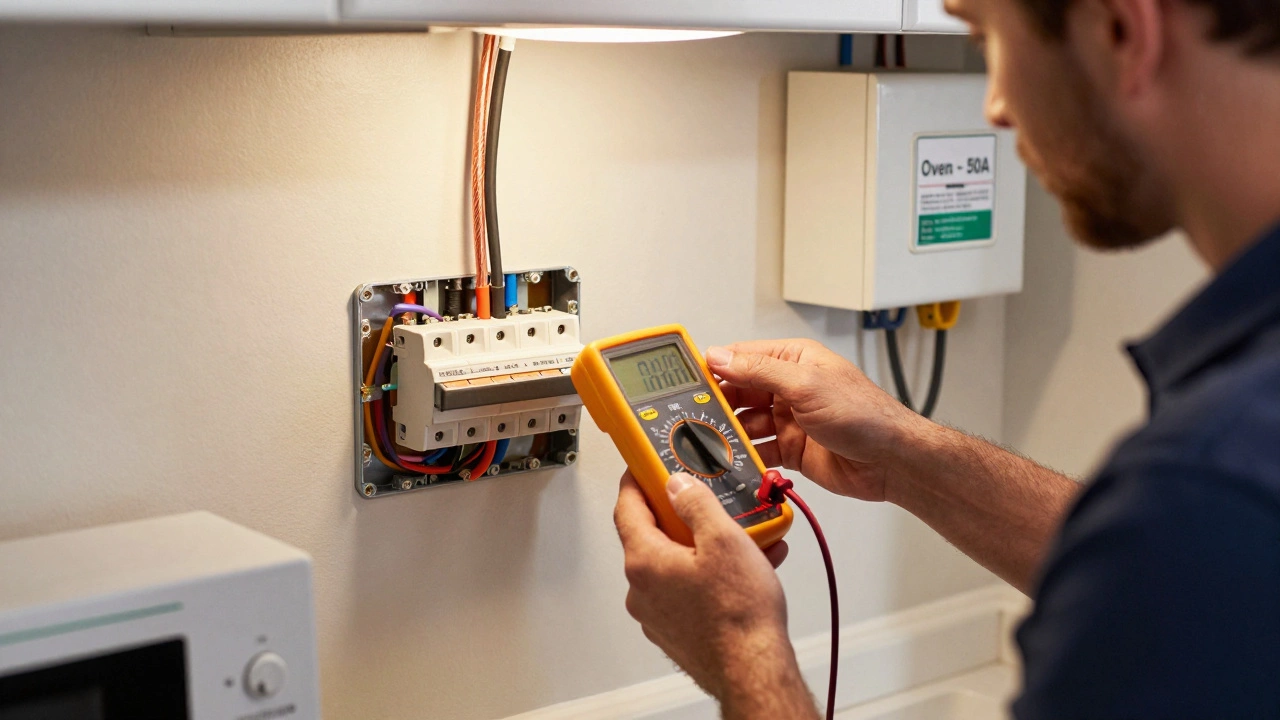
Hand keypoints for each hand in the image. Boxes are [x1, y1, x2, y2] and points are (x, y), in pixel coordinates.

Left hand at [614, 471, 812, 715]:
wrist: (754, 671)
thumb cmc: (738, 615)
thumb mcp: (724, 539)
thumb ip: (696, 503)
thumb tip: (678, 485)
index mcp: (645, 561)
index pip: (626, 508)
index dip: (636, 481)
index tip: (643, 468)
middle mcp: (642, 589)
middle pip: (651, 536)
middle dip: (680, 515)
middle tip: (703, 503)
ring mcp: (656, 614)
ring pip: (673, 564)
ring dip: (700, 547)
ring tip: (739, 542)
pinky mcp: (676, 631)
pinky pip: (685, 590)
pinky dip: (707, 575)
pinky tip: (740, 572)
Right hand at [706, 339, 918, 501]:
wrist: (892, 461)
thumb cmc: (866, 415)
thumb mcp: (806, 385)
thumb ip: (760, 371)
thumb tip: (721, 357)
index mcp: (793, 360)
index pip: (742, 358)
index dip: (715, 368)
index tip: (689, 381)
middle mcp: (789, 387)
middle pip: (739, 393)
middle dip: (718, 406)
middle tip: (694, 417)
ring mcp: (789, 419)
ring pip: (745, 424)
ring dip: (729, 434)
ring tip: (710, 442)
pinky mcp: (791, 449)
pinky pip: (758, 450)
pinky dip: (745, 456)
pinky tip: (733, 460)